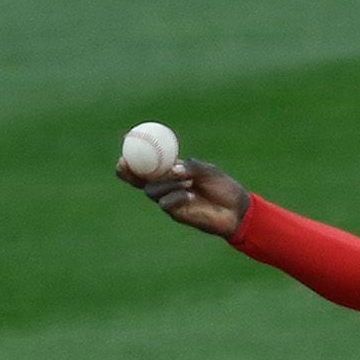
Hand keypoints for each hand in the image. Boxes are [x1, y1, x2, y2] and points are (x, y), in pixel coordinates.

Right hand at [116, 155, 248, 237]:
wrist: (235, 209)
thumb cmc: (223, 187)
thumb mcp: (208, 171)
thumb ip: (191, 167)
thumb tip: (173, 167)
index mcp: (172, 170)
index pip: (147, 163)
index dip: (134, 157)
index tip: (125, 146)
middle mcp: (166, 185)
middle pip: (138, 179)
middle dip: (128, 172)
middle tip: (124, 164)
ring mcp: (169, 199)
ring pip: (151, 190)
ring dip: (165, 183)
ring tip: (188, 182)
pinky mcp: (175, 213)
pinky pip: (165, 203)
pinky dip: (176, 196)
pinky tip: (191, 196)